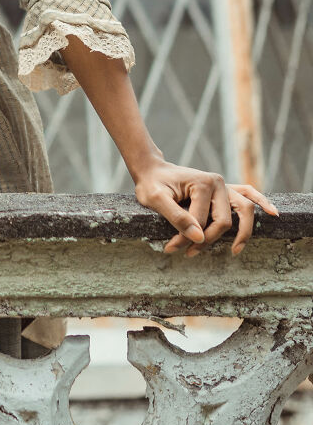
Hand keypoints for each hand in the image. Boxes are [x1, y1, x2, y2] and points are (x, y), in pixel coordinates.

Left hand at [132, 159, 278, 256]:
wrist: (152, 171)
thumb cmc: (151, 184)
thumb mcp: (155, 200)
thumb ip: (177, 217)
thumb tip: (199, 238)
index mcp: (204, 183)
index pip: (202, 221)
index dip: (186, 238)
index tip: (170, 248)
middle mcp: (218, 183)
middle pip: (224, 221)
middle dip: (208, 240)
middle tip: (188, 253)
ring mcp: (224, 186)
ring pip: (244, 211)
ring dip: (242, 232)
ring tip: (235, 250)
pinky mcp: (224, 190)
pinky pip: (248, 194)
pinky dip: (261, 202)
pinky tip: (272, 213)